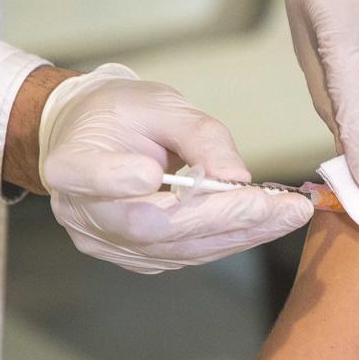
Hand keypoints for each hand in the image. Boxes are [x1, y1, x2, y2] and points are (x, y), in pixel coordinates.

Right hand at [37, 64, 312, 272]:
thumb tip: (236, 177)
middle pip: (149, 225)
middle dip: (221, 217)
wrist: (91, 137)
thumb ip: (196, 134)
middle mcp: (81, 212)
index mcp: (69, 163)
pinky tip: (264, 222)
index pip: (91, 178)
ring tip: (289, 213)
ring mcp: (105, 242)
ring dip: (239, 233)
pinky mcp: (132, 257)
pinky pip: (184, 255)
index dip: (119, 180)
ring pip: (175, 248)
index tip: (155, 172)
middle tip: (280, 205)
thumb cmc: (120, 113)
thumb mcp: (157, 103)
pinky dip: (228, 239)